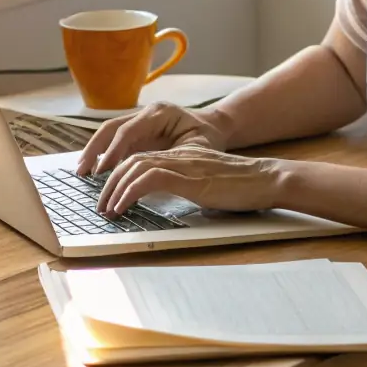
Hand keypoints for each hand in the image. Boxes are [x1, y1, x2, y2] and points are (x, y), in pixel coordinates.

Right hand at [75, 101, 227, 176]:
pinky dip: (103, 153)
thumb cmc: (208, 138)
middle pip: (112, 127)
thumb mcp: (198, 149)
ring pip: (109, 132)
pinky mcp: (137, 130)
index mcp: (160, 112)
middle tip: (82, 171)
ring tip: (81, 170)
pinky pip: (115, 139)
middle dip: (95, 148)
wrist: (213, 126)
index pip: (129, 130)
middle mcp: (145, 112)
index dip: (114, 150)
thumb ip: (173, 158)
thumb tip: (148, 176)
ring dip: (94, 150)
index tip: (103, 170)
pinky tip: (94, 168)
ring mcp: (139, 120)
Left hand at [96, 146, 282, 216]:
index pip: (140, 158)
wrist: (267, 179)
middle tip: (99, 205)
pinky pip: (150, 179)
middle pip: (131, 160)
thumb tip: (186, 207)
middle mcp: (178, 157)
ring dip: (114, 189)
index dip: (119, 174)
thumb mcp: (210, 188)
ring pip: (136, 167)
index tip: (108, 194)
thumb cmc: (244, 188)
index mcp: (182, 157)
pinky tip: (122, 207)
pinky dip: (131, 192)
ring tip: (106, 209)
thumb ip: (193, 191)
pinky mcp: (189, 178)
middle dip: (110, 183)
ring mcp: (183, 166)